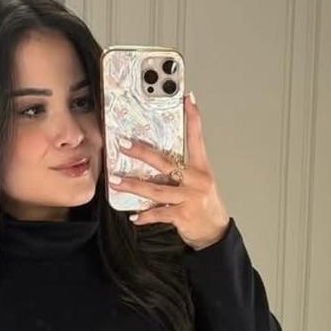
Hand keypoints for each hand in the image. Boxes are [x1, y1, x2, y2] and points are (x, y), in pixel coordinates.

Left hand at [107, 92, 230, 249]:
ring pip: (157, 190)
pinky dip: (145, 216)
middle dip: (143, 153)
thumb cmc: (204, 204)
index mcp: (201, 168)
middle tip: (124, 145)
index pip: (197, 138)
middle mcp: (195, 180)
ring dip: (134, 186)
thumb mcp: (199, 182)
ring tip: (116, 181)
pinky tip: (134, 216)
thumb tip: (154, 162)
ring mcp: (189, 198)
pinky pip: (159, 214)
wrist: (215, 231)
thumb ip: (180, 171)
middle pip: (166, 163)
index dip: (193, 118)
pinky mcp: (183, 215)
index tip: (187, 99)